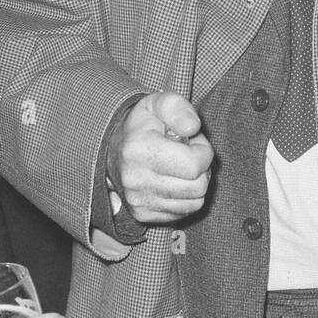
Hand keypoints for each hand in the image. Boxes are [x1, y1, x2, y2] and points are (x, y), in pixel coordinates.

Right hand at [107, 91, 212, 224]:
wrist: (114, 148)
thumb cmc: (143, 124)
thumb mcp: (158, 103)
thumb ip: (178, 108)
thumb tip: (193, 128)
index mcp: (139, 149)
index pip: (194, 164)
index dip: (203, 149)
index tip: (191, 140)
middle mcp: (135, 180)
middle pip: (198, 187)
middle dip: (202, 169)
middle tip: (189, 154)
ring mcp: (138, 201)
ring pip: (194, 203)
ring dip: (196, 183)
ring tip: (182, 167)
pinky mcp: (142, 214)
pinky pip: (182, 212)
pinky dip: (185, 198)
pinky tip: (174, 181)